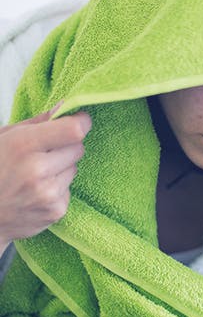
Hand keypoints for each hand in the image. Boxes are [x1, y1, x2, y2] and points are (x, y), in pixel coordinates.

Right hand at [0, 102, 90, 247]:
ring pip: (74, 169)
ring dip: (61, 168)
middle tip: (43, 152)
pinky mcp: (56, 211)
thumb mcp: (4, 137)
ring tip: (34, 174)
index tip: (79, 120)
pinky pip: (69, 189)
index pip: (74, 130)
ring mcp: (48, 194)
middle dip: (66, 146)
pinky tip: (35, 191)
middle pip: (78, 148)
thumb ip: (38, 122)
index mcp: (23, 146)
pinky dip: (57, 188)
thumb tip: (66, 105)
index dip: (81, 122)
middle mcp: (37, 170)